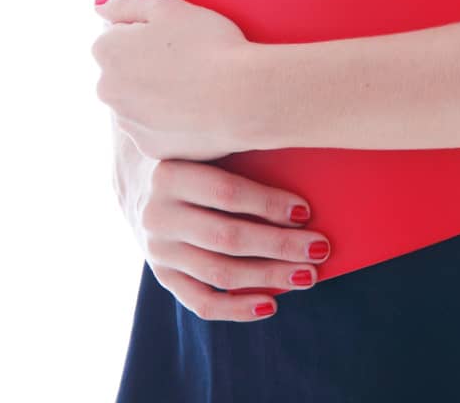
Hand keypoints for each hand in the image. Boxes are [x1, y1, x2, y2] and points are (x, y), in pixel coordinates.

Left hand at [92, 0, 255, 161]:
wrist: (241, 97)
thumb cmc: (207, 45)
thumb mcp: (168, 7)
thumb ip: (127, 3)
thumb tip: (98, 7)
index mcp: (107, 51)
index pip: (118, 35)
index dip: (148, 32)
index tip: (175, 37)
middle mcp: (106, 90)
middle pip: (124, 70)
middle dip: (145, 64)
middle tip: (187, 59)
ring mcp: (127, 123)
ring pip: (139, 101)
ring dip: (156, 93)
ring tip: (195, 84)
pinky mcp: (150, 148)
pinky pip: (156, 129)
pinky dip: (170, 120)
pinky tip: (196, 109)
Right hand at [125, 156, 331, 321]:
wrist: (140, 184)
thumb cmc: (193, 159)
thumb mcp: (205, 149)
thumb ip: (240, 159)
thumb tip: (299, 193)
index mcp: (169, 174)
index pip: (226, 193)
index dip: (267, 204)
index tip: (305, 211)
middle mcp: (157, 215)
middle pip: (228, 237)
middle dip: (279, 245)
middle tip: (319, 248)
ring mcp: (157, 251)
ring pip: (220, 272)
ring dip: (268, 277)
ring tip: (307, 275)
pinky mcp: (162, 277)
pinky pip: (202, 303)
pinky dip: (238, 309)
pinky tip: (271, 304)